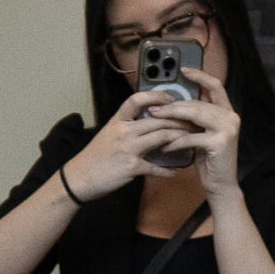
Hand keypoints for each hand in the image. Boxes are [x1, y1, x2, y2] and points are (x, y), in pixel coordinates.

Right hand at [59, 89, 194, 197]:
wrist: (80, 177)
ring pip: (161, 137)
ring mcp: (129, 148)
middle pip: (157, 119)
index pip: (136, 99)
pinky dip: (167, 171)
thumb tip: (148, 123)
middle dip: (179, 119)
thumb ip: (127, 127)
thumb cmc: (95, 156)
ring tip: (192, 140)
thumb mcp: (108, 134)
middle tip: (194, 121)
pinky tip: (175, 172)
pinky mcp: (132, 166)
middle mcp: (124, 131)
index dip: (155, 96)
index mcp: (117, 120)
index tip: (171, 98)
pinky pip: (156, 167)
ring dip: (180, 138)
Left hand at [147, 66, 242, 198]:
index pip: (215, 86)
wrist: (221, 185)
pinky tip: (166, 146)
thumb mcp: (202, 133)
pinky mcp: (220, 142)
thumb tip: (174, 102)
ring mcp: (228, 129)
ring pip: (194, 115)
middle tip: (154, 108)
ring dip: (172, 118)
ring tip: (156, 120)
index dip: (200, 76)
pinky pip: (192, 137)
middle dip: (174, 105)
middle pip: (198, 102)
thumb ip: (197, 117)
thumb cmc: (208, 160)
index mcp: (228, 111)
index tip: (184, 70)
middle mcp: (231, 117)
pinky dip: (176, 141)